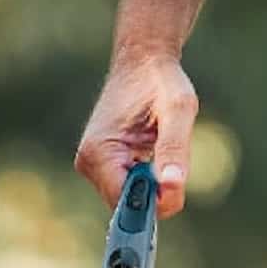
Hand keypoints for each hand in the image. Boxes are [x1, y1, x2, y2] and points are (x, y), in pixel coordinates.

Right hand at [74, 53, 196, 217]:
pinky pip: (129, 188)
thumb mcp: (178, 109)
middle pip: (129, 206)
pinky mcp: (101, 164)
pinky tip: (150, 149)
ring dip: (153, 181)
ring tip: (157, 145)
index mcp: (99, 151)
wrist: (143, 62)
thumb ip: (174, 149)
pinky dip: (147, 177)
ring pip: (131, 199)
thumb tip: (173, 186)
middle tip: (169, 154)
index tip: (176, 178)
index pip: (126, 203)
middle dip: (156, 190)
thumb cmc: (160, 81)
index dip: (156, 201)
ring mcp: (92, 165)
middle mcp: (88, 162)